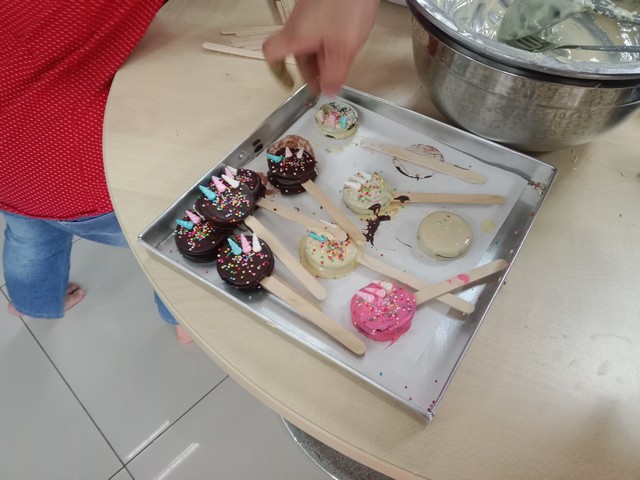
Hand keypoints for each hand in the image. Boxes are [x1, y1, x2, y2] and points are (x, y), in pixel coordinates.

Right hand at [263, 0, 379, 95]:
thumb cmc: (346, 7)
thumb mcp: (344, 49)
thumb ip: (334, 74)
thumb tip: (327, 92)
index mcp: (295, 37)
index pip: (271, 55)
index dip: (278, 71)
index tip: (291, 83)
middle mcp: (295, 24)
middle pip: (294, 51)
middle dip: (309, 69)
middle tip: (325, 81)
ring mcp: (306, 11)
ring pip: (307, 40)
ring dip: (319, 55)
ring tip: (338, 64)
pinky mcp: (318, 4)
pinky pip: (317, 27)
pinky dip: (326, 40)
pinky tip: (343, 41)